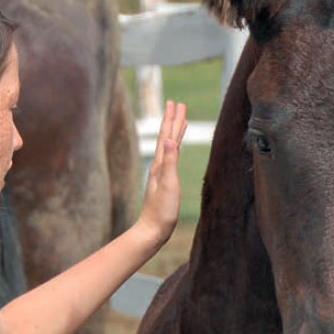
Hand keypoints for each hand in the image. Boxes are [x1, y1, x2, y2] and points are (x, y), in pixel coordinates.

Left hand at [137, 100, 187, 244]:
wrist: (153, 230)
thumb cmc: (162, 210)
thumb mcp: (168, 185)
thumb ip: (169, 162)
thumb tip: (170, 140)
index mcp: (160, 164)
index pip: (167, 136)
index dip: (171, 119)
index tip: (175, 103)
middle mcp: (159, 165)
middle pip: (167, 137)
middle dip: (172, 120)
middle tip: (176, 104)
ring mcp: (161, 173)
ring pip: (169, 146)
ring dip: (174, 132)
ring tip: (180, 120)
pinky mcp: (165, 181)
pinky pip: (171, 158)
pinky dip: (175, 148)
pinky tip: (176, 147)